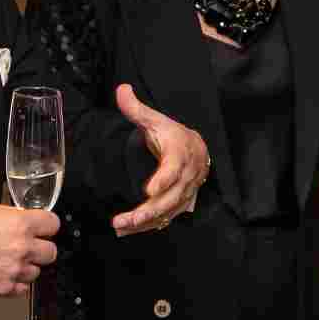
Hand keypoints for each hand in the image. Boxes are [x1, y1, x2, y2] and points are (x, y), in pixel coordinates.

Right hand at [0, 203, 58, 296]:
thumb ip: (10, 217)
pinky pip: (22, 290)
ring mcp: (14, 270)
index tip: (43, 228)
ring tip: (7, 261)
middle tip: (28, 247)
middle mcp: (21, 248)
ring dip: (26, 267)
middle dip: (40, 249)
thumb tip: (19, 219)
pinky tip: (2, 275)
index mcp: (20, 224)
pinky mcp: (4, 289)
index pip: (53, 224)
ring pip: (36, 272)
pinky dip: (15, 284)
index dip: (46, 226)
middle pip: (50, 252)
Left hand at [110, 84, 209, 233]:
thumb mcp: (155, 119)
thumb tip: (121, 90)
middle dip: (150, 209)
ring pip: (169, 210)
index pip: (174, 168)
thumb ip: (136, 109)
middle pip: (171, 196)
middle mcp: (187, 174)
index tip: (149, 190)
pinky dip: (149, 225)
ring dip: (147, 221)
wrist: (196, 148)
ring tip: (123, 226)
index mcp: (181, 152)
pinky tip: (130, 230)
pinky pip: (167, 216)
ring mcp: (186, 191)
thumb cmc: (172, 134)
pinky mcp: (182, 202)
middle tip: (128, 219)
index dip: (163, 180)